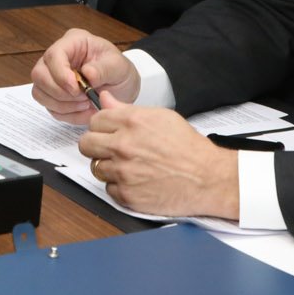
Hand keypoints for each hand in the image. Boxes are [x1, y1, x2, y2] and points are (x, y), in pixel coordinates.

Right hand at [30, 28, 140, 124]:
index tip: (75, 88)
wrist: (122, 88)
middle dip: (59, 92)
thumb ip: (104, 69)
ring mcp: (53, 77)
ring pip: (40, 93)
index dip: (60, 73)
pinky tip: (85, 111)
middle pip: (39, 74)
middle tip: (83, 98)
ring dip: (63, 105)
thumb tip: (87, 73)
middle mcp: (58, 58)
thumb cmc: (119, 71)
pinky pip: (51, 109)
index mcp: (73, 43)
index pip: (54, 55)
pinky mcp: (54, 96)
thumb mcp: (119, 66)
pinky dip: (68, 115)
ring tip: (86, 104)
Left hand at [79, 97, 239, 218]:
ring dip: (109, 167)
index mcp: (131, 122)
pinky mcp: (127, 195)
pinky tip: (136, 181)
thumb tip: (106, 99)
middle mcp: (123, 146)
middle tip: (112, 149)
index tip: (108, 131)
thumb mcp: (160, 117)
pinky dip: (120, 187)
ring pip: (96, 168)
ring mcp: (123, 172)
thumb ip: (127, 109)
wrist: (207, 178)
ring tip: (130, 166)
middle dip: (97, 146)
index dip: (101, 126)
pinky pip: (109, 189)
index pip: (94, 121)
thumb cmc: (188, 148)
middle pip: (86, 144)